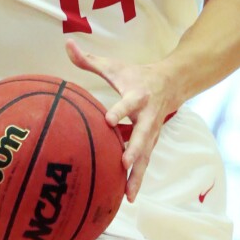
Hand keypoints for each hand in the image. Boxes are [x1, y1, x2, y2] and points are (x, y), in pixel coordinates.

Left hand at [65, 38, 178, 201]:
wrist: (172, 83)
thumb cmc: (135, 76)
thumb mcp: (114, 66)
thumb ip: (89, 59)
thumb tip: (67, 42)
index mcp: (137, 96)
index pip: (127, 104)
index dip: (119, 111)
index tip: (108, 119)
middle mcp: (148, 117)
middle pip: (142, 135)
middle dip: (134, 148)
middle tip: (124, 161)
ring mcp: (152, 132)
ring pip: (146, 155)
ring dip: (137, 174)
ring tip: (128, 195)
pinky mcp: (151, 143)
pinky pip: (144, 163)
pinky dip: (137, 179)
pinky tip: (128, 197)